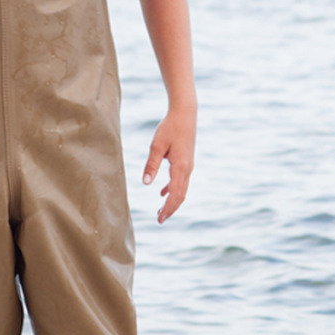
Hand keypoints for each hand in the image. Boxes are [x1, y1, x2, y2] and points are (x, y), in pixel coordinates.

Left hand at [142, 109, 195, 223]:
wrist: (185, 114)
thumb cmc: (170, 127)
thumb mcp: (157, 145)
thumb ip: (152, 164)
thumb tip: (146, 183)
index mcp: (180, 167)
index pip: (175, 194)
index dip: (168, 208)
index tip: (160, 219)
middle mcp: (187, 169)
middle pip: (180, 195)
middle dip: (170, 208)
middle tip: (159, 220)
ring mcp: (188, 165)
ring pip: (182, 189)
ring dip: (172, 200)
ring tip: (160, 210)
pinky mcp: (186, 161)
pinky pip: (181, 180)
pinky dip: (172, 189)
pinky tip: (162, 192)